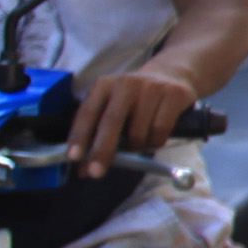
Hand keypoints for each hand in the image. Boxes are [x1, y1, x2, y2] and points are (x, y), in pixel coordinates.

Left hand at [72, 67, 199, 176]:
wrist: (171, 75)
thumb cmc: (135, 100)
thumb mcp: (114, 109)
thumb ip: (98, 135)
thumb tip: (83, 170)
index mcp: (104, 86)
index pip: (88, 112)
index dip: (80, 135)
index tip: (74, 157)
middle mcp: (126, 83)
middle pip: (112, 121)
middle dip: (102, 150)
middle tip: (96, 173)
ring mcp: (151, 87)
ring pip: (138, 132)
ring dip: (136, 148)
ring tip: (138, 144)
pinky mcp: (173, 94)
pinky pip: (160, 131)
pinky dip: (156, 142)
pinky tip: (155, 138)